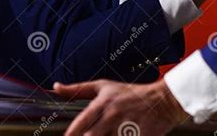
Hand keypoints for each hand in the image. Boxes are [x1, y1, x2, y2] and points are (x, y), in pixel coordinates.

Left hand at [53, 79, 184, 135]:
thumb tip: (55, 86)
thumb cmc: (130, 93)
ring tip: (105, 134)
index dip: (71, 135)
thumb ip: (78, 89)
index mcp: (103, 103)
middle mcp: (113, 116)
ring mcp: (126, 129)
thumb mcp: (105, 86)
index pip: (80, 124)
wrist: (161, 101)